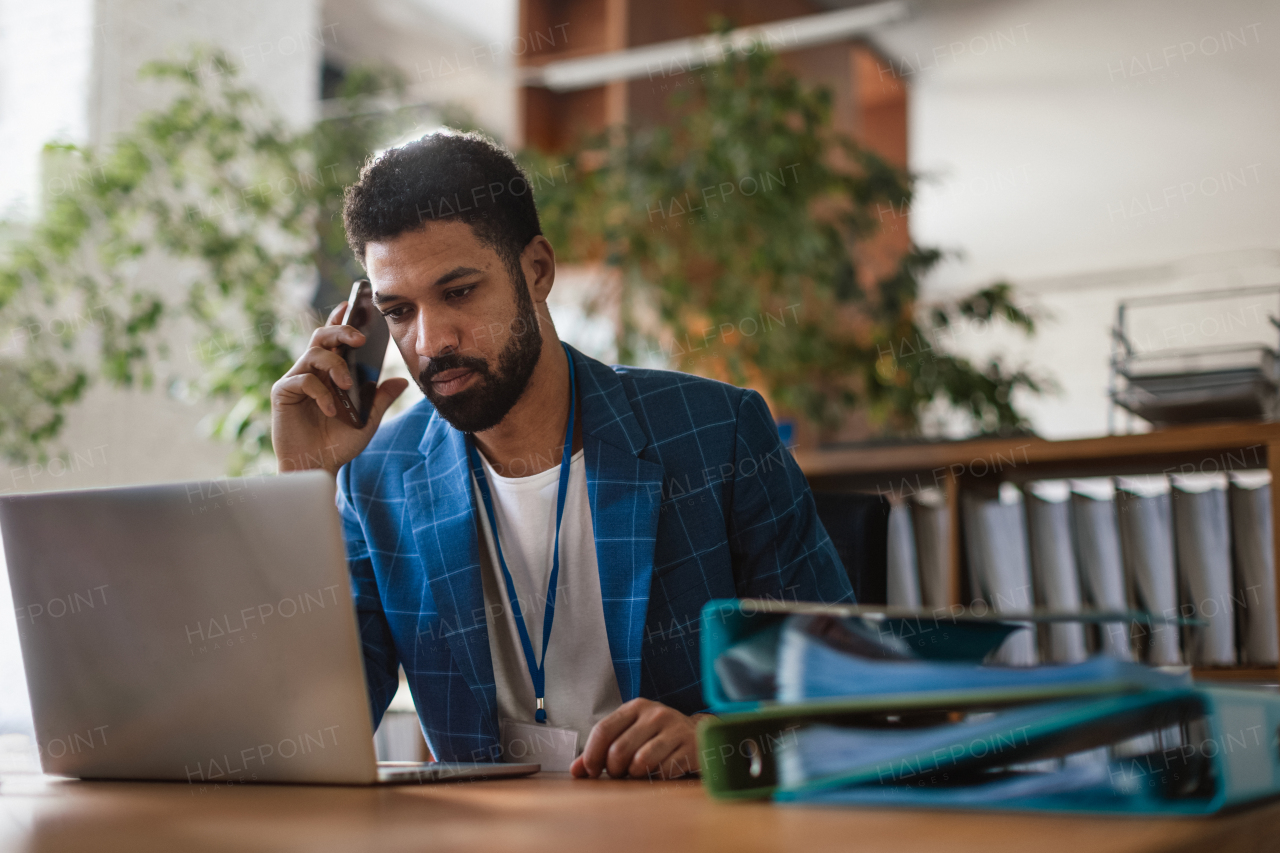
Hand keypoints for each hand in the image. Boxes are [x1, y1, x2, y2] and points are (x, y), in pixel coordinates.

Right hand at [270, 302, 408, 474]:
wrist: (319, 466)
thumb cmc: (339, 443)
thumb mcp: (367, 420)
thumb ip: (380, 399)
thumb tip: (401, 380)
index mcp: (331, 372)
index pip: (335, 339)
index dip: (340, 319)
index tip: (353, 304)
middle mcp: (313, 371)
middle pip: (322, 336)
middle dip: (341, 330)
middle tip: (360, 337)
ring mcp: (297, 380)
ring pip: (314, 353)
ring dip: (335, 365)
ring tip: (347, 384)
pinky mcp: (283, 393)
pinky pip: (303, 380)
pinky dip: (321, 392)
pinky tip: (332, 410)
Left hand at [570, 698, 710, 779]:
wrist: (700, 736)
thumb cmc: (658, 737)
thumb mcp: (631, 734)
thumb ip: (602, 750)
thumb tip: (576, 770)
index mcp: (635, 707)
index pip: (603, 730)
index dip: (592, 755)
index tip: (591, 772)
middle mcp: (655, 714)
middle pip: (619, 750)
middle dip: (614, 770)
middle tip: (620, 774)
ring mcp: (674, 729)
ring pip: (641, 762)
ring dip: (635, 775)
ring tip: (639, 772)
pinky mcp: (690, 747)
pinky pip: (663, 771)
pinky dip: (657, 778)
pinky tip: (661, 772)